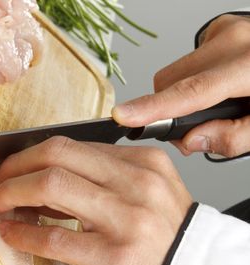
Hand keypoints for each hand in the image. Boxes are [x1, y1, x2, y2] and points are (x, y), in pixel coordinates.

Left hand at [0, 137, 192, 264]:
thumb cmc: (164, 241)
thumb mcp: (143, 195)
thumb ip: (100, 180)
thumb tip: (39, 176)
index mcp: (143, 164)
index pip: (72, 146)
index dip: (30, 155)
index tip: (12, 166)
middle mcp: (137, 185)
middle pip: (56, 156)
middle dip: (14, 167)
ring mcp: (127, 220)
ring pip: (51, 187)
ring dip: (11, 194)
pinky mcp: (115, 257)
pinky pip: (54, 238)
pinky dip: (23, 235)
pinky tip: (11, 234)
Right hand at [113, 14, 249, 157]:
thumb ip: (234, 138)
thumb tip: (192, 141)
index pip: (192, 92)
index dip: (154, 108)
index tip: (125, 116)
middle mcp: (233, 41)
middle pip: (170, 82)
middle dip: (172, 108)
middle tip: (200, 127)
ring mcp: (224, 31)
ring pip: (174, 72)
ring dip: (184, 93)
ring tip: (217, 102)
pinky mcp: (219, 28)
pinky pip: (188, 60)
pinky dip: (195, 77)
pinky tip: (221, 84)